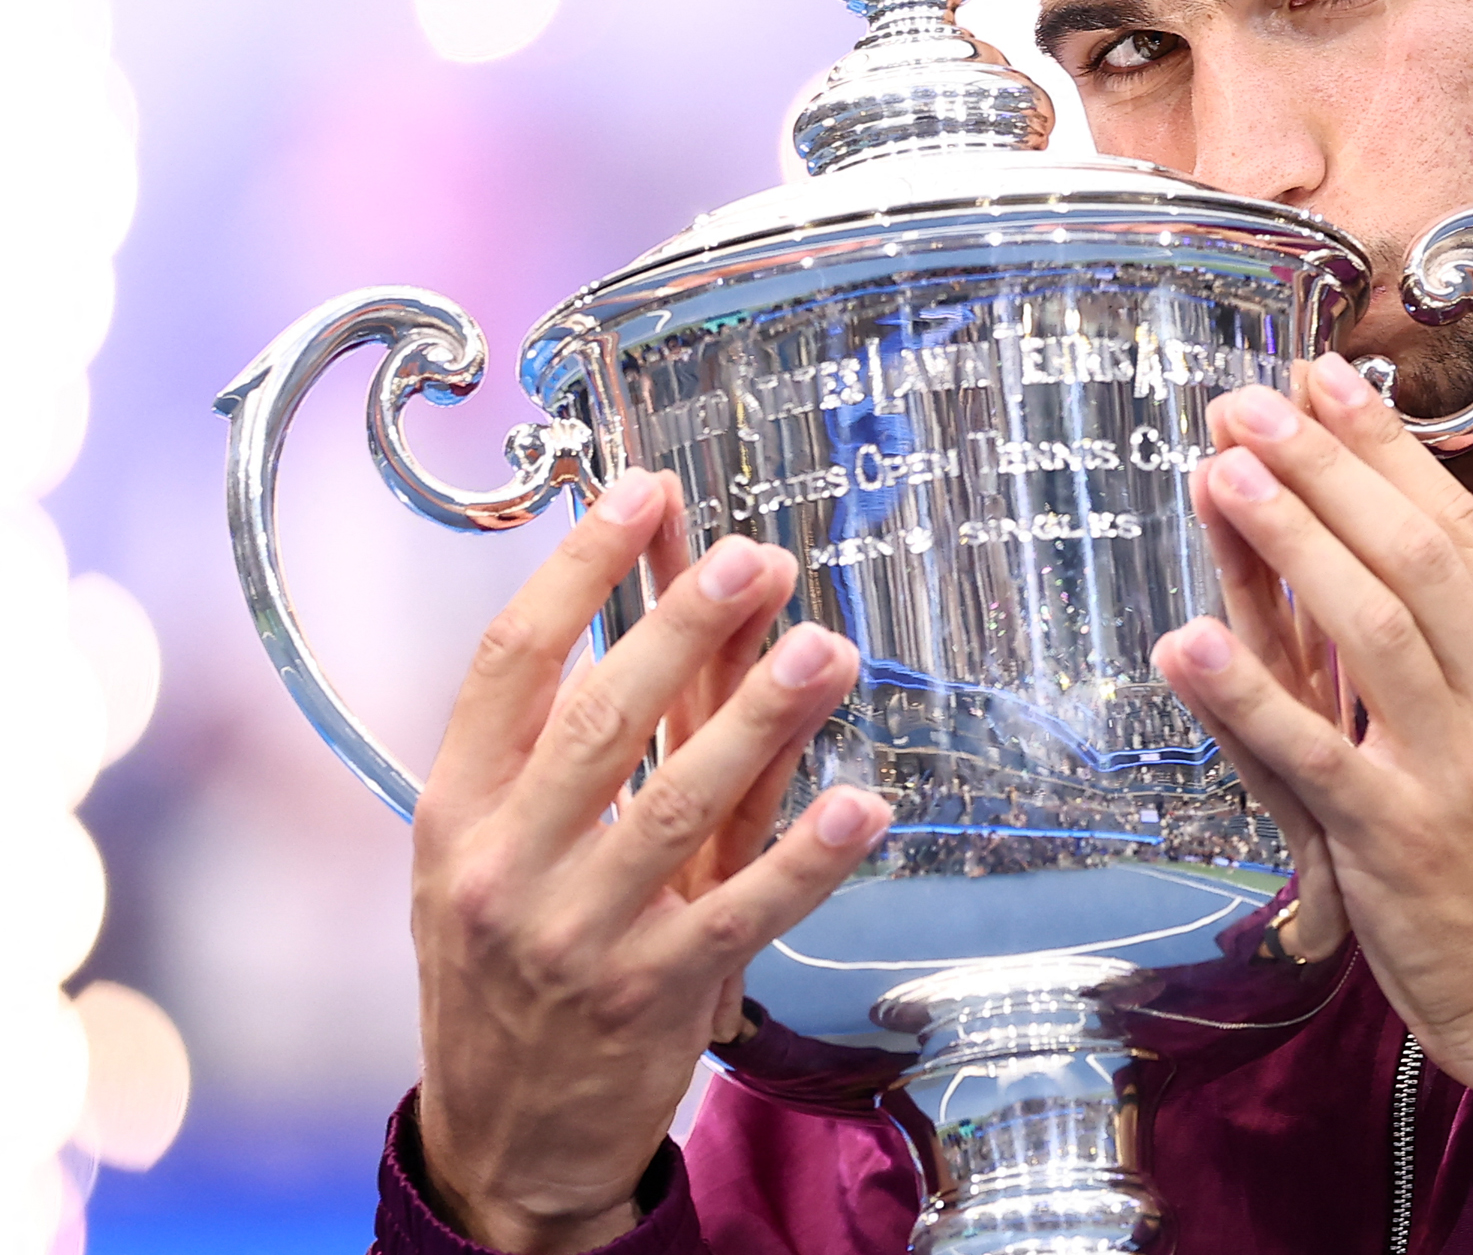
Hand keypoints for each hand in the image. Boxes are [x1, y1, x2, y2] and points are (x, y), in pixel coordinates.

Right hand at [411, 467, 890, 1253]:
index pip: (509, 663)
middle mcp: (505, 867)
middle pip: (601, 719)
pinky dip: (808, 857)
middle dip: (685, 626)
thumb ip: (587, 735)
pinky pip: (743, 912)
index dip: (578, 569)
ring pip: (679, 805)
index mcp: (457, 810)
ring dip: (762, 721)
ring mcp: (579, 935)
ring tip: (826, 650)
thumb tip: (672, 598)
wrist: (504, 1132)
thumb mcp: (504, 845)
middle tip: (757, 557)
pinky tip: (862, 805)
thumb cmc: (512, 958)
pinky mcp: (655, 996)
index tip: (642, 492)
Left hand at [1151, 356, 1472, 1142]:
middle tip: (1251, 403)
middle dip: (1324, 470)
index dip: (1389, 453)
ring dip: (1288, 541)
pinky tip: (1186, 641)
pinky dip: (1245, 695)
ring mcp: (1450, 771)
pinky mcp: (1392, 841)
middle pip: (1411, 559)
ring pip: (1368, 630)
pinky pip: (1311, 753)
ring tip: (1221, 471)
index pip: (1462, 535)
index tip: (1328, 383)